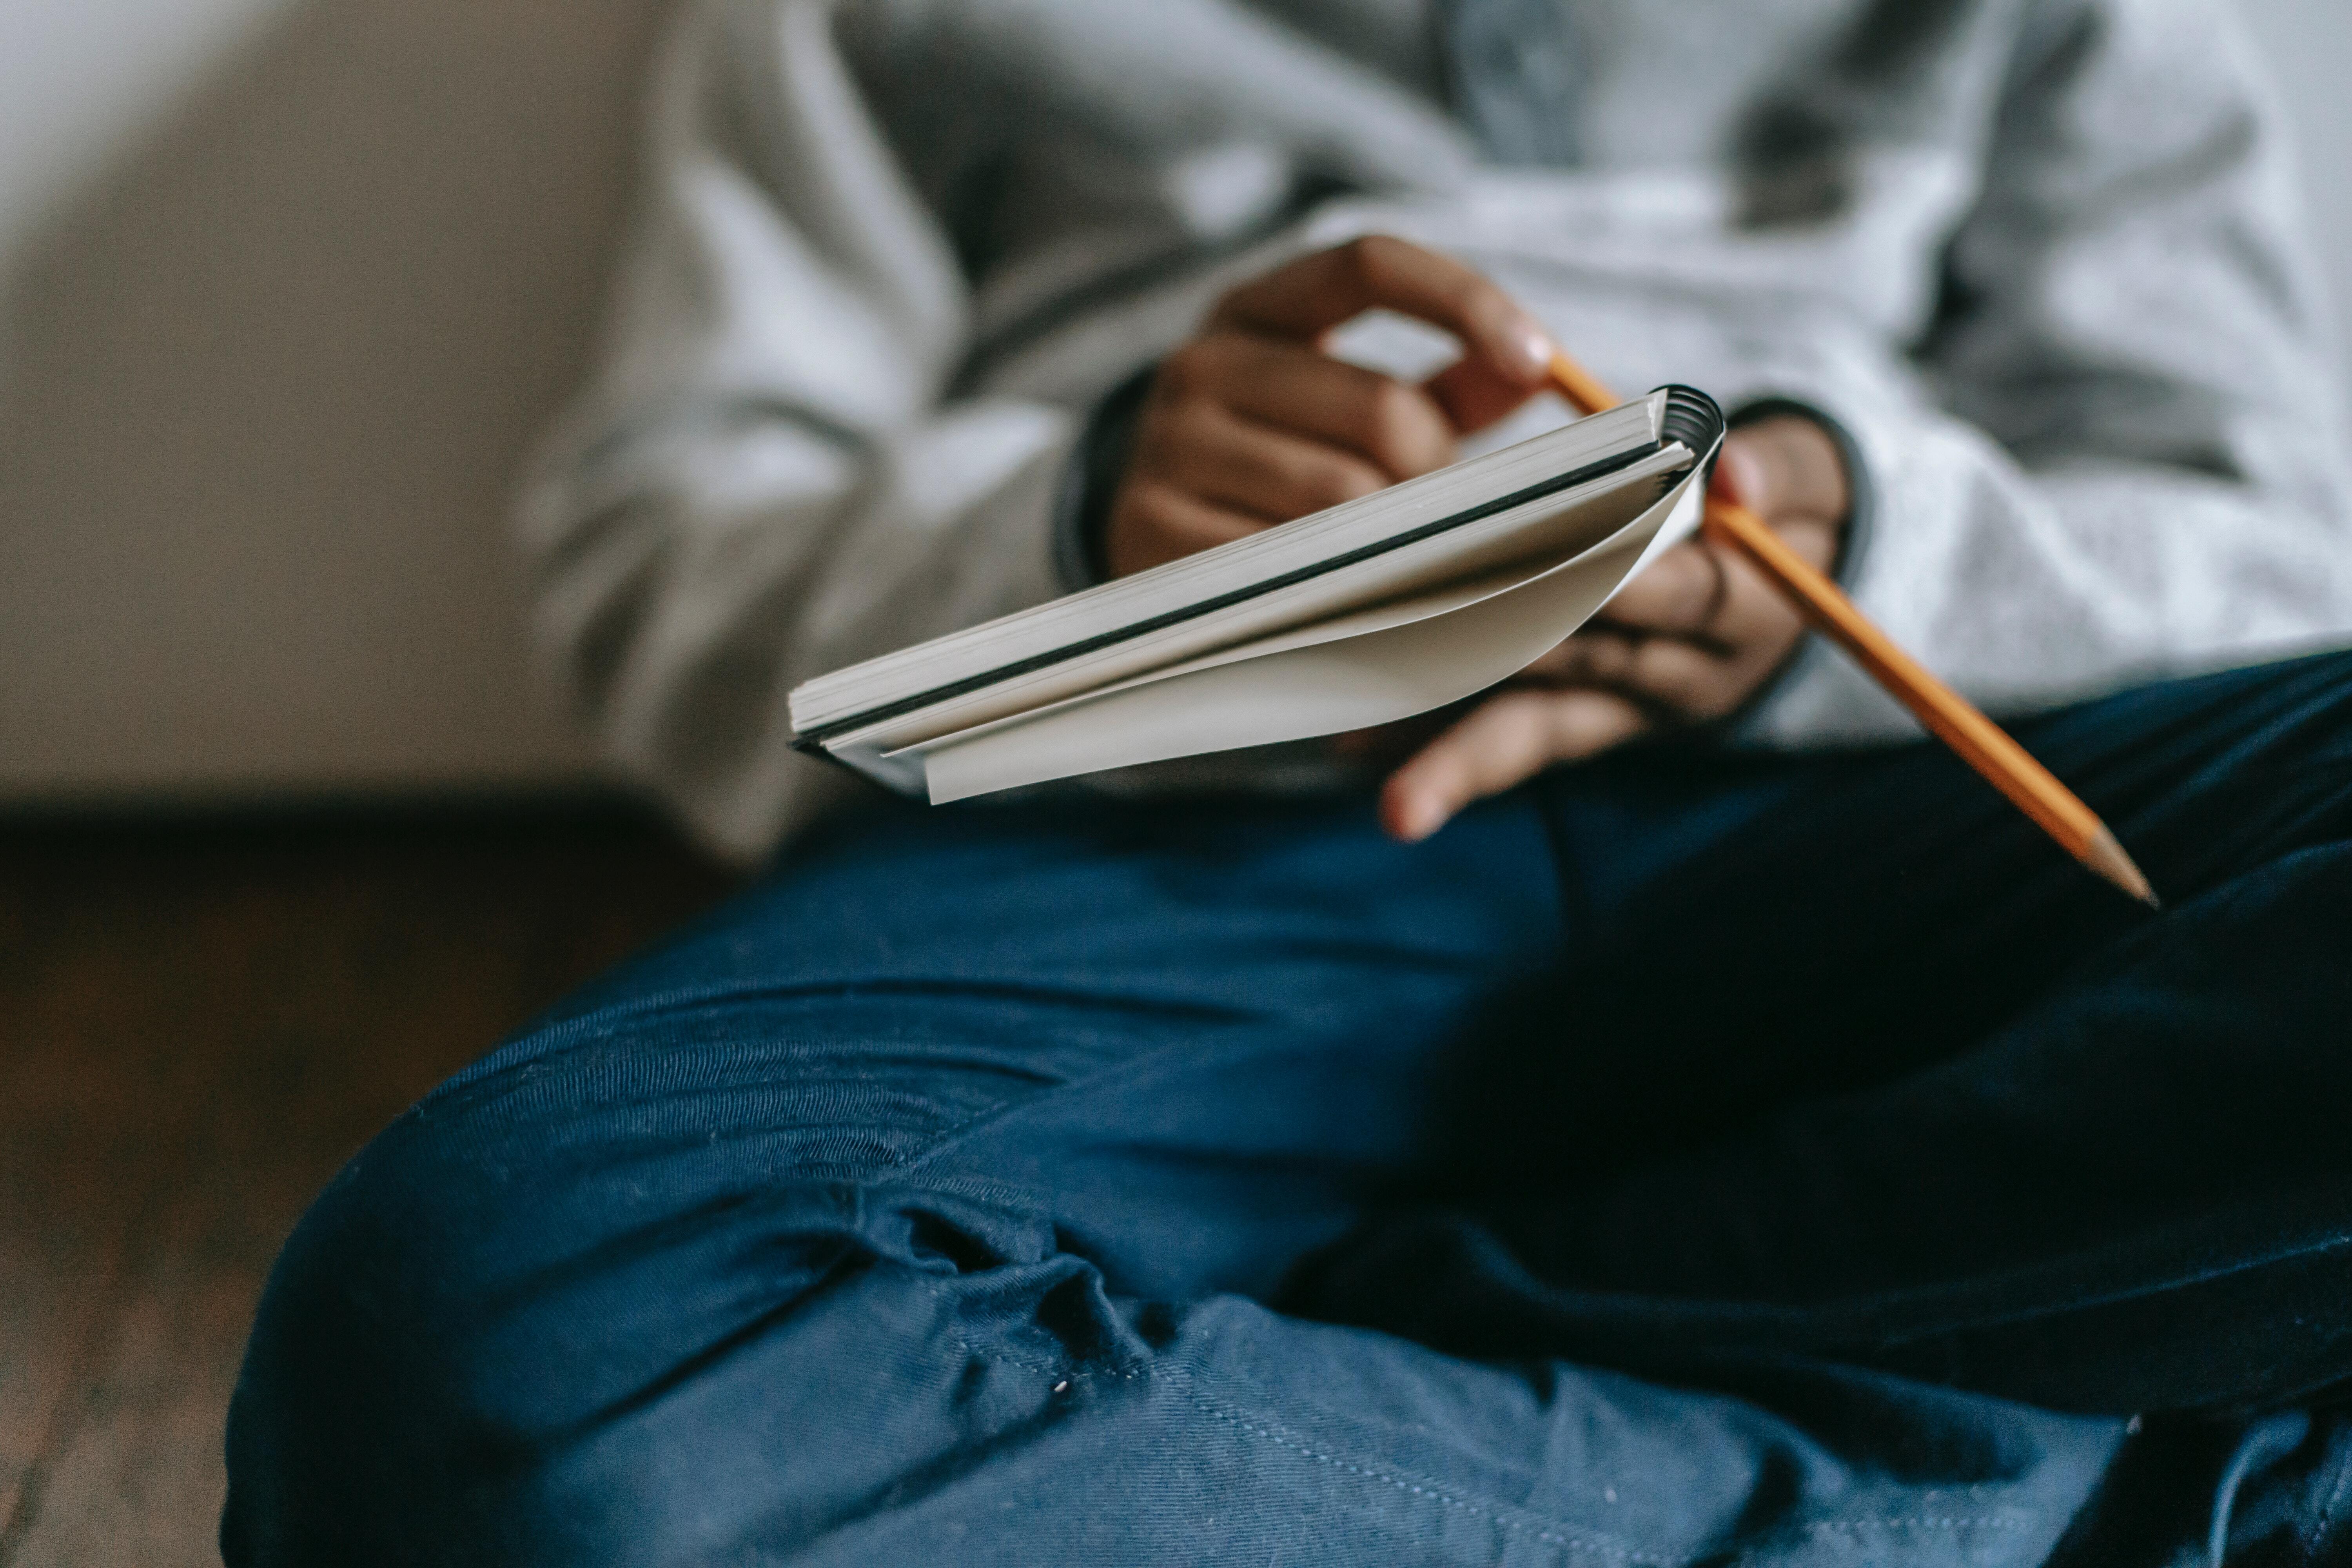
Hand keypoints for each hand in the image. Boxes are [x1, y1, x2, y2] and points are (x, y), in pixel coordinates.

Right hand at [1105, 236, 1557, 578]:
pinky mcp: (1150, 527)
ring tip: (1395, 557)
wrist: (1143, 536)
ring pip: (1341, 495)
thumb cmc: (1281, 462)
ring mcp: (1168, 446)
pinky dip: (1336, 584)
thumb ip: (1449, 384)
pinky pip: (1288, 563)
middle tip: (1445, 515)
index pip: (1369, 263)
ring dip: (1395, 537)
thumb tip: (1539, 370)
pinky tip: (1341, 594)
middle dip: (1437, 470)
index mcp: (1256, 308)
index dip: (1464, 301)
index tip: (1540, 361)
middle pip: (1378, 408)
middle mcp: (1200, 363)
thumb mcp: (1352, 404)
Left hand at [1378, 415, 1850, 841]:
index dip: (1614, 585)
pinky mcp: (1578, 722)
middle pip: (1584, 670)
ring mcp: (1623, 710)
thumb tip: (1738, 481)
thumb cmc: (1786, 506)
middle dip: (1498, 664)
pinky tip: (1361, 754)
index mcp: (1741, 613)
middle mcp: (1678, 678)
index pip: (1677, 601)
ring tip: (1392, 797)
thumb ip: (1773, 470)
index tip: (1547, 571)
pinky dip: (1436, 747)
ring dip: (1458, 755)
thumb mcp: (1802, 476)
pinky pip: (1506, 740)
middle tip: (1416, 660)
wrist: (1797, 579)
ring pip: (1536, 729)